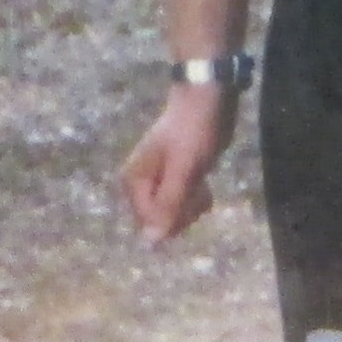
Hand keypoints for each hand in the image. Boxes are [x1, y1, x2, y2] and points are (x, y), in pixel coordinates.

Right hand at [120, 84, 238, 242]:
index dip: (175, 218)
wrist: (207, 98)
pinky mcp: (173, 179)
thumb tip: (150, 243)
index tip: (194, 199)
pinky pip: (181, 203)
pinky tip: (203, 184)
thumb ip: (167, 205)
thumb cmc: (194, 131)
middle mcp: (140, 185)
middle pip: (160, 221)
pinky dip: (195, 199)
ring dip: (192, 206)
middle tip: (199, 189)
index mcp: (134, 182)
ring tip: (202, 185)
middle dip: (183, 212)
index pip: (151, 222)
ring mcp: (157, 182)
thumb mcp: (184, 170)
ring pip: (173, 214)